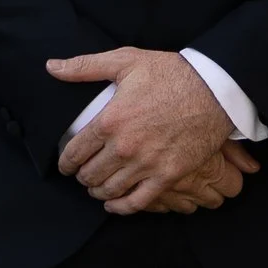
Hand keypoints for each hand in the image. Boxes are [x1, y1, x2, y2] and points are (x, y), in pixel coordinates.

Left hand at [48, 46, 260, 216]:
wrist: (215, 90)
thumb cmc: (171, 73)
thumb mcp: (126, 61)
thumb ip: (85, 66)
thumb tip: (52, 67)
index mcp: (110, 121)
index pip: (75, 152)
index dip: (65, 162)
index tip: (65, 164)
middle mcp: (124, 147)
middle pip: (90, 174)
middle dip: (81, 177)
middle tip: (82, 174)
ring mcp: (146, 164)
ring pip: (110, 189)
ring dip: (97, 191)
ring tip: (96, 188)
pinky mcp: (168, 176)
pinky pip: (137, 201)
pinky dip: (121, 206)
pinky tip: (114, 204)